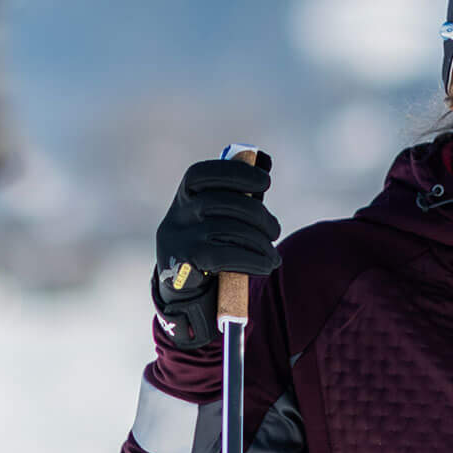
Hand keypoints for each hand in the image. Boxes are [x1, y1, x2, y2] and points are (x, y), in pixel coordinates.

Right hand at [151, 154, 279, 349]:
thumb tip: (264, 160)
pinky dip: (252, 259)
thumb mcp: (217, 218)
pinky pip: (224, 256)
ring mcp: (177, 239)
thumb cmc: (210, 246)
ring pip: (227, 229)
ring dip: (260, 242)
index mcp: (184, 197)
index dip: (236, 172)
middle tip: (275, 230)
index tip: (265, 181)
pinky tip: (265, 265)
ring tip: (273, 254)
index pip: (202, 173)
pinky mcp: (184, 264)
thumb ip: (236, 193)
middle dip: (258, 215)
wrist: (184, 293)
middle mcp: (177, 215)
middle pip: (223, 202)